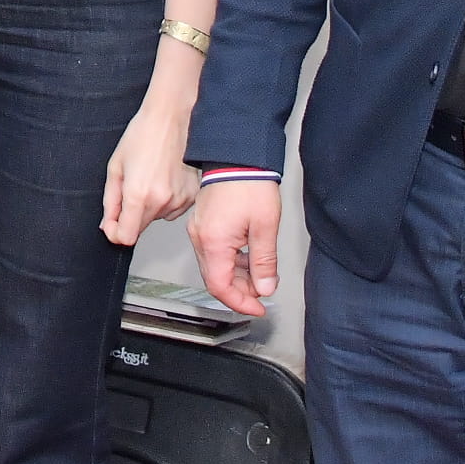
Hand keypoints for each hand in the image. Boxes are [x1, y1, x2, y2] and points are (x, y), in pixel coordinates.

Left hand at [104, 88, 202, 246]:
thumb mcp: (116, 167)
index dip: (115, 233)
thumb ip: (110, 201)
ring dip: (149, 207)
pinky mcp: (191, 196)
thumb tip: (107, 224)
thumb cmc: (142, 135)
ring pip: (156, 218)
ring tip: (150, 178)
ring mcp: (179, 200)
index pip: (126, 237)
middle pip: (140, 228)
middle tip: (130, 189)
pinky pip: (172, 209)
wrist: (171, 117)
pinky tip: (164, 178)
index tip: (111, 223)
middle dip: (130, 216)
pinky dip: (165, 200)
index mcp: (138, 194)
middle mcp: (161, 201)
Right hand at [190, 176, 281, 318]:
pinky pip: (213, 251)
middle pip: (215, 278)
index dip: (240, 303)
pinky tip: (248, 257)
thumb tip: (264, 287)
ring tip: (260, 274)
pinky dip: (231, 261)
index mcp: (213, 242)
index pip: (221, 287)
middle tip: (263, 292)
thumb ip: (264, 263)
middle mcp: (200, 238)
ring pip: (214, 266)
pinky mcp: (203, 222)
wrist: (238, 155)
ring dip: (237, 276)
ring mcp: (199, 229)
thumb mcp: (265, 227)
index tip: (258, 308)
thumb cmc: (250, 184)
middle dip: (240, 291)